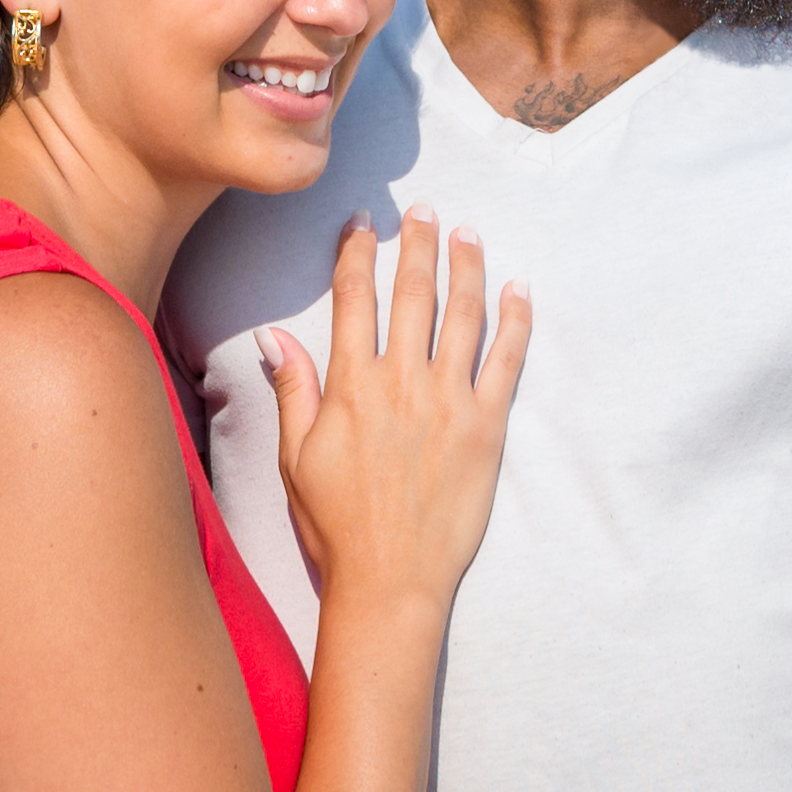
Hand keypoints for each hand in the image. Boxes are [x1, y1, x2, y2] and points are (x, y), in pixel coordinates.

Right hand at [258, 217, 533, 620]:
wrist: (390, 580)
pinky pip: (508, 361)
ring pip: (463, 315)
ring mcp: (449, 402)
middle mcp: (402, 383)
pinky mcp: (487, 428)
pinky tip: (520, 289)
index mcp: (352, 386)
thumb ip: (292, 389)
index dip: (357, 253)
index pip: (354, 299)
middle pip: (414, 292)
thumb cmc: (335, 525)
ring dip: (467, 266)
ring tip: (468, 234)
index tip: (362, 222)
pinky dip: (517, 320)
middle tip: (424, 211)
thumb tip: (271, 334)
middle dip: (418, 244)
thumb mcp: (296, 457)